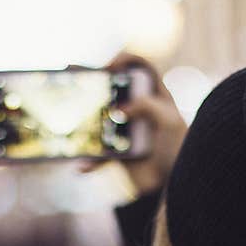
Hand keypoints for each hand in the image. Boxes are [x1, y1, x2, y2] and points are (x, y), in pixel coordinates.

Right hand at [81, 52, 187, 195]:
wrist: (172, 184)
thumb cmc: (177, 150)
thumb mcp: (170, 122)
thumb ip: (149, 106)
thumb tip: (119, 110)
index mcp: (154, 96)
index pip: (139, 67)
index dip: (124, 60)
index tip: (109, 67)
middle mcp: (137, 109)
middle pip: (111, 88)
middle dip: (91, 82)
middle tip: (75, 81)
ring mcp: (124, 130)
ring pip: (98, 119)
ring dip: (82, 119)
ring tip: (67, 118)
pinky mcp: (116, 151)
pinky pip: (96, 154)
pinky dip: (89, 161)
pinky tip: (82, 166)